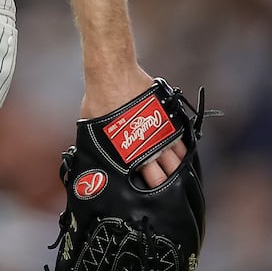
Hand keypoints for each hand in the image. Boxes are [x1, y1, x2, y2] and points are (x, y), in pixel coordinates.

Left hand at [81, 65, 186, 187]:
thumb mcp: (92, 130)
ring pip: (178, 156)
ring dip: (179, 165)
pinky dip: (182, 145)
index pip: (151, 179)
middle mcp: (152, 145)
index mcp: (133, 154)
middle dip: (169, 182)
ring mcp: (162, 130)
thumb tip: (89, 156)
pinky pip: (180, 135)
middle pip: (168, 172)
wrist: (113, 75)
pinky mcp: (167, 115)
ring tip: (180, 174)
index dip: (153, 189)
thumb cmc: (100, 100)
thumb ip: (98, 146)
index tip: (153, 195)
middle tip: (170, 189)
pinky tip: (182, 152)